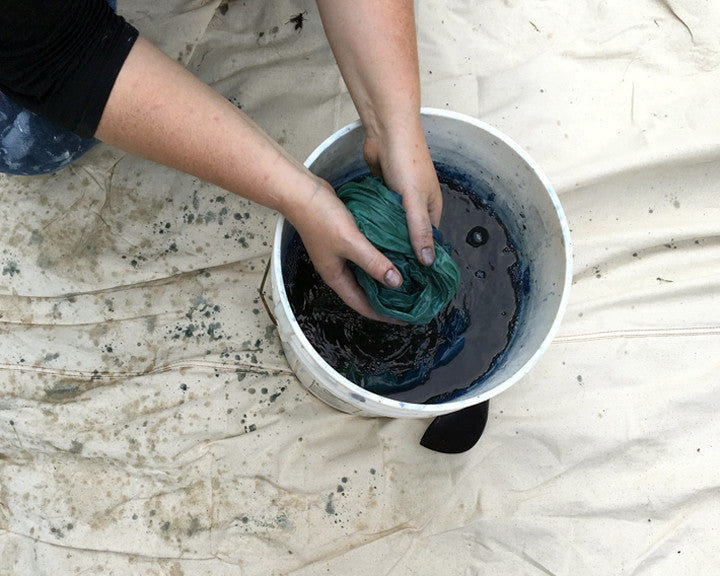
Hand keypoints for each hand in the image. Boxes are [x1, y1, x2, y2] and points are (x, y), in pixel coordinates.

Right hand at [286, 177, 404, 322]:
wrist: (301, 192)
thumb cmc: (321, 218)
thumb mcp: (351, 242)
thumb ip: (373, 263)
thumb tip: (396, 283)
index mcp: (336, 277)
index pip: (362, 306)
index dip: (383, 315)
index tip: (405, 319)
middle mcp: (337, 270)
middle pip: (365, 293)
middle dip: (386, 299)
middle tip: (410, 301)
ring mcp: (340, 255)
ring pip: (366, 274)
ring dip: (384, 278)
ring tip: (407, 280)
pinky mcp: (343, 240)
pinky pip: (365, 257)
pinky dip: (379, 260)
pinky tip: (394, 255)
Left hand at [363, 122, 442, 265]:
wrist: (388, 130)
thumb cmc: (406, 160)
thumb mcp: (414, 200)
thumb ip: (419, 230)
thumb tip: (427, 261)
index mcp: (432, 209)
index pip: (428, 243)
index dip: (419, 260)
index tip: (407, 278)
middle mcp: (418, 206)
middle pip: (409, 236)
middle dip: (399, 252)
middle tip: (386, 273)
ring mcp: (400, 200)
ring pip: (393, 226)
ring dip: (385, 238)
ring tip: (373, 260)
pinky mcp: (384, 193)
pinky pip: (381, 215)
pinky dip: (376, 224)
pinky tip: (365, 237)